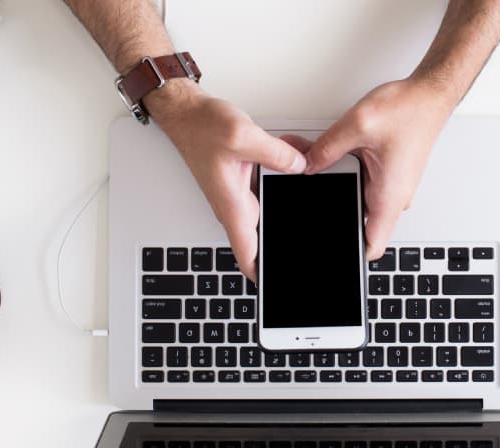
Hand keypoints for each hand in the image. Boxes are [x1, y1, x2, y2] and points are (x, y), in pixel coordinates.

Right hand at [148, 81, 305, 280]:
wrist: (186, 112)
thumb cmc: (201, 127)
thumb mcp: (244, 136)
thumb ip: (277, 155)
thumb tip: (301, 167)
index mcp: (233, 205)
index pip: (247, 254)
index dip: (262, 274)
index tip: (278, 283)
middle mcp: (236, 204)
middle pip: (267, 232)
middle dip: (290, 230)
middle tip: (313, 225)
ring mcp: (241, 193)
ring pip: (275, 203)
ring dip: (291, 192)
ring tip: (307, 169)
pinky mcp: (245, 179)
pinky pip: (272, 183)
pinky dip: (286, 171)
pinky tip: (298, 154)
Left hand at [304, 78, 452, 260]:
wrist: (429, 96)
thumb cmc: (410, 111)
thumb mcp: (358, 126)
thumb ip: (326, 149)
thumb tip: (305, 166)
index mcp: (389, 197)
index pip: (371, 246)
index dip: (350, 253)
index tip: (330, 250)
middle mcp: (392, 198)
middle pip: (356, 220)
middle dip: (331, 207)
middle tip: (312, 190)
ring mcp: (390, 189)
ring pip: (356, 199)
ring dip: (338, 186)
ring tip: (321, 163)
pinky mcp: (387, 177)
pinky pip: (362, 184)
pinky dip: (346, 173)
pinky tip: (334, 156)